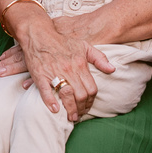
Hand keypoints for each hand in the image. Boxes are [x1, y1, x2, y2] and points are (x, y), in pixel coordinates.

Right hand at [0, 22, 115, 122]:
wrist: (39, 35)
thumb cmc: (62, 41)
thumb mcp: (84, 46)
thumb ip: (99, 58)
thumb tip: (112, 70)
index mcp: (80, 65)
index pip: (91, 89)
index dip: (91, 101)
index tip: (88, 106)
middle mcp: (69, 70)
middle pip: (81, 95)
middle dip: (82, 108)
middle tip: (80, 115)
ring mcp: (54, 73)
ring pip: (67, 96)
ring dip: (70, 109)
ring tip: (71, 117)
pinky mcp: (40, 75)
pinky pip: (46, 92)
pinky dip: (51, 102)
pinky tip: (55, 110)